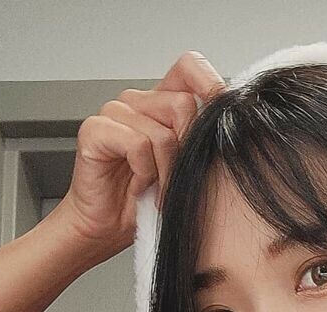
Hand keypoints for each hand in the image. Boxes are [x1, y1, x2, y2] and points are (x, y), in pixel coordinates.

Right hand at [56, 51, 227, 260]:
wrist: (106, 228)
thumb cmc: (145, 203)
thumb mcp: (185, 170)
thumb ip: (200, 142)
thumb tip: (231, 125)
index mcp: (161, 104)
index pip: (189, 68)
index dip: (209, 84)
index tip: (224, 112)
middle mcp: (138, 102)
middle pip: (183, 105)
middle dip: (186, 151)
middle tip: (175, 180)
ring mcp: (115, 112)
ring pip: (162, 133)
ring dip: (165, 173)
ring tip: (155, 189)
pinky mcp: (95, 129)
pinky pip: (138, 145)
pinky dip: (144, 174)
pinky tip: (137, 186)